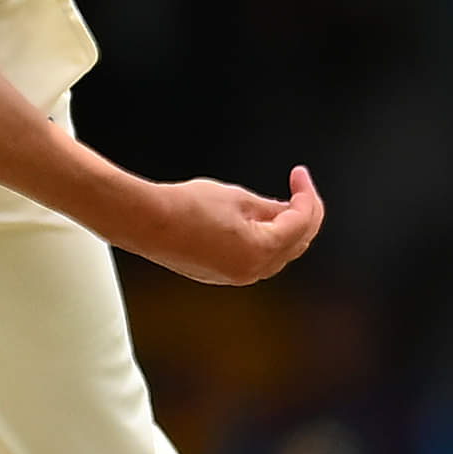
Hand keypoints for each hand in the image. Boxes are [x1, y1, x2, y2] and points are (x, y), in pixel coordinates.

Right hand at [129, 167, 325, 286]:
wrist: (145, 222)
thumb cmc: (183, 207)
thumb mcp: (236, 198)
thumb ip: (268, 206)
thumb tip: (285, 208)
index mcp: (260, 250)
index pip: (301, 223)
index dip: (306, 196)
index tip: (300, 177)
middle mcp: (251, 270)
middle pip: (296, 244)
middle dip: (303, 216)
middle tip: (300, 190)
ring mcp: (235, 276)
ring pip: (278, 255)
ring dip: (285, 230)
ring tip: (280, 204)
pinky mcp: (221, 274)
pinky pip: (256, 260)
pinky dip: (265, 242)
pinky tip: (259, 223)